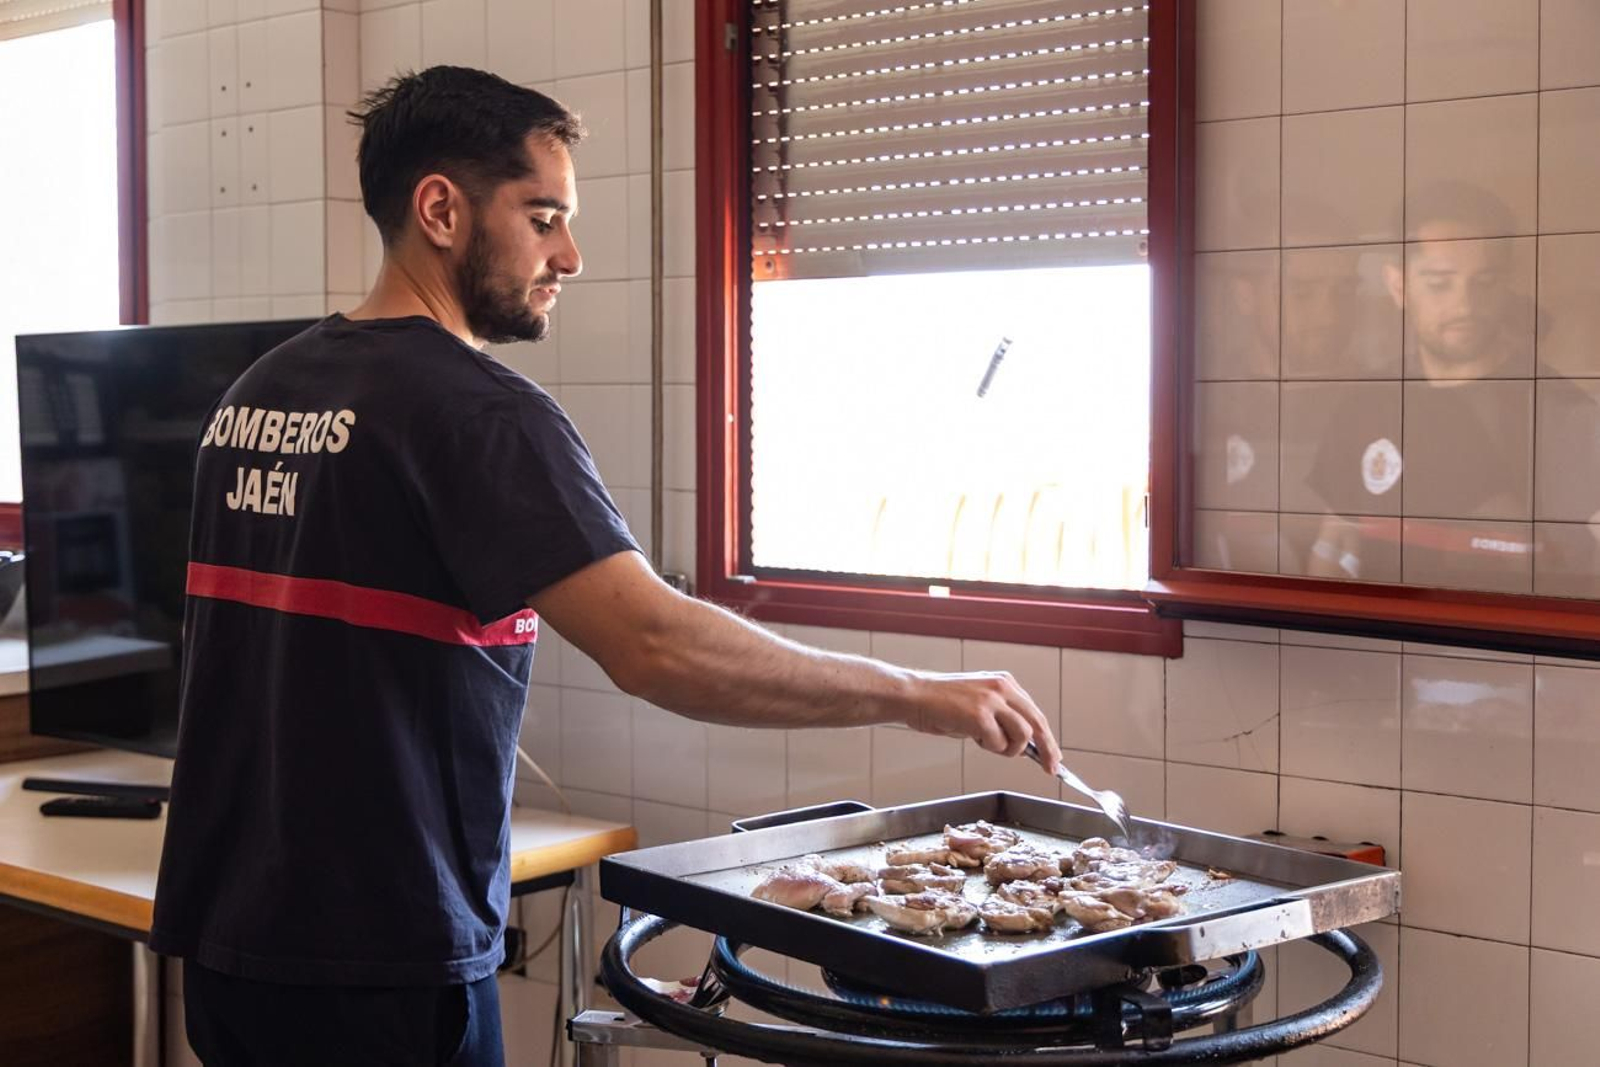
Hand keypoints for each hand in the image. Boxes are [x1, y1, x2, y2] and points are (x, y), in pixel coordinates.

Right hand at [901, 671, 1062, 774]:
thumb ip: (1001, 718)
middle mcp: (1002, 688)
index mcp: (1005, 683)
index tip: (1053, 756)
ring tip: (985, 741)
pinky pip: (998, 743)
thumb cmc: (940, 703)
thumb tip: (1023, 744)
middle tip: (1051, 769)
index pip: (1035, 714)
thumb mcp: (978, 704)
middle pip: (1038, 725)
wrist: (914, 696)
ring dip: (1006, 748)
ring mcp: (992, 701)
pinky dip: (988, 747)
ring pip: (1022, 736)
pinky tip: (972, 736)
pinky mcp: (980, 715)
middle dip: (1047, 751)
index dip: (1047, 739)